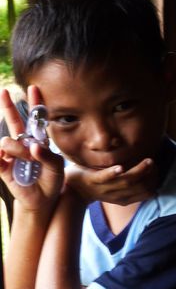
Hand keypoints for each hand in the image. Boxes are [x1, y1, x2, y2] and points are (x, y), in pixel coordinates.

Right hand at [0, 87, 63, 211]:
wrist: (42, 199)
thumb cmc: (51, 181)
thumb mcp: (57, 168)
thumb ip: (48, 156)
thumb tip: (32, 146)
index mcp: (38, 141)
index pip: (36, 119)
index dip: (35, 104)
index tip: (34, 88)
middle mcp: (23, 143)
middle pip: (14, 121)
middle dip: (8, 106)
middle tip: (3, 91)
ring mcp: (11, 153)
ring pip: (8, 141)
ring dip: (19, 150)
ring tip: (28, 161)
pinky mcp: (2, 165)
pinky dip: (1, 157)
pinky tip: (7, 161)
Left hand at [65, 157, 157, 204]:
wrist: (73, 188)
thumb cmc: (97, 184)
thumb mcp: (116, 187)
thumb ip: (130, 182)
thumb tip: (148, 170)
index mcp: (124, 198)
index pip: (146, 193)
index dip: (154, 182)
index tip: (157, 170)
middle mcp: (116, 196)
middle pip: (139, 187)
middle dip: (150, 176)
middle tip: (154, 163)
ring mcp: (105, 188)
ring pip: (126, 182)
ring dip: (138, 171)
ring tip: (148, 161)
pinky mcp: (93, 180)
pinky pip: (105, 178)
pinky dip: (113, 172)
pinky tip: (121, 167)